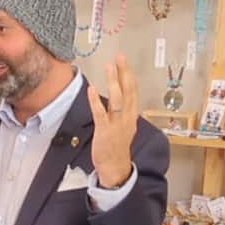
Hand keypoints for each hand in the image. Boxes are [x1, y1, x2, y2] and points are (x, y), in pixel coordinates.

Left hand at [86, 52, 138, 188]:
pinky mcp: (105, 131)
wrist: (116, 168)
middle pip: (127, 91)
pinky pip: (101, 113)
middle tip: (120, 57)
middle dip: (124, 73)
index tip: (124, 61)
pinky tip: (93, 89)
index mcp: (131, 116)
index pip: (132, 92)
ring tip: (109, 67)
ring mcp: (116, 124)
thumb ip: (121, 112)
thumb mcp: (124, 127)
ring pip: (117, 99)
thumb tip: (118, 99)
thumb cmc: (117, 148)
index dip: (128, 75)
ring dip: (113, 82)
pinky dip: (96, 100)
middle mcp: (126, 118)